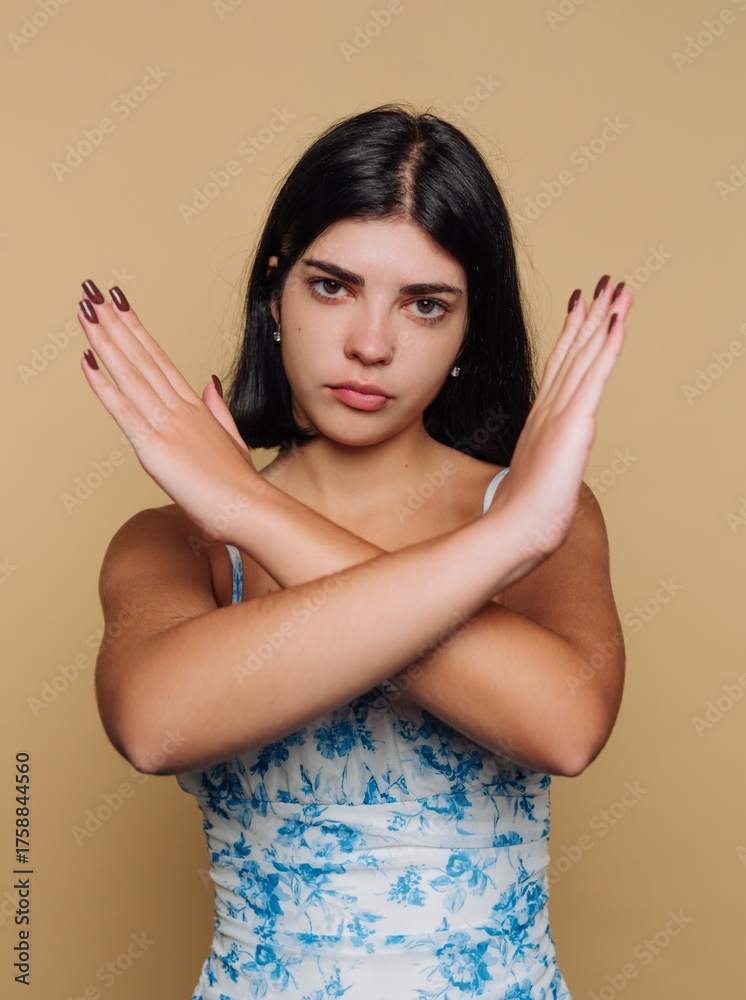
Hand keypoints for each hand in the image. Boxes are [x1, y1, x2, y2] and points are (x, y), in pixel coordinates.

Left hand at [77, 280, 264, 542]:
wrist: (251, 508)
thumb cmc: (241, 487)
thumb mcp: (232, 440)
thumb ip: (217, 409)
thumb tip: (208, 382)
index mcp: (195, 408)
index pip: (159, 360)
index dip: (138, 330)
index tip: (121, 306)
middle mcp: (180, 409)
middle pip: (142, 357)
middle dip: (116, 323)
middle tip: (94, 292)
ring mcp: (167, 425)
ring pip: (130, 374)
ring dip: (106, 340)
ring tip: (87, 310)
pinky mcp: (154, 447)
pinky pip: (123, 410)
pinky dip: (103, 385)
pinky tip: (87, 361)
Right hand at [484, 276, 631, 567]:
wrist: (514, 531)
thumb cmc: (522, 516)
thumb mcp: (536, 481)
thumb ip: (542, 464)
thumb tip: (542, 468)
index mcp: (542, 422)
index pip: (560, 369)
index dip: (571, 336)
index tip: (580, 308)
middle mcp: (549, 410)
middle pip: (573, 353)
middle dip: (590, 316)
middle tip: (602, 283)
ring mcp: (561, 414)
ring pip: (585, 356)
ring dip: (602, 319)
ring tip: (615, 289)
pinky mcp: (574, 424)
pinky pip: (594, 376)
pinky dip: (606, 346)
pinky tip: (617, 321)